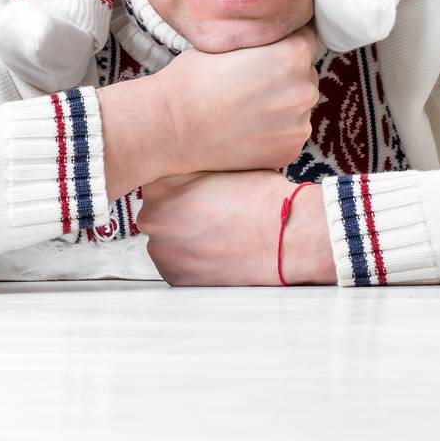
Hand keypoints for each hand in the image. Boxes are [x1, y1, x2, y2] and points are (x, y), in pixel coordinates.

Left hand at [137, 171, 333, 286]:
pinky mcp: (174, 278)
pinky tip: (214, 249)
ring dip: (181, 235)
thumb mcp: (221, 162)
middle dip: (177, 209)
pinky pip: (174, 263)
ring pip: (165, 237)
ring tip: (214, 231)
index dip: (179, 181)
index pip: (157, 177)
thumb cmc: (261, 197)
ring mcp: (162, 250)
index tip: (195, 186)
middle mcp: (154, 216)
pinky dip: (189, 258)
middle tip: (208, 210)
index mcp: (162, 182)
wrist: (285, 237)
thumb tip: (180, 162)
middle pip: (157, 208)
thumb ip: (192, 164)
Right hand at [157, 25, 319, 175]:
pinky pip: (290, 132)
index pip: (306, 39)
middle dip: (286, 75)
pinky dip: (275, 130)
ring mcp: (300, 123)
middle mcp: (304, 88)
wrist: (172, 126)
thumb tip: (280, 36)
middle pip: (305, 73)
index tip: (266, 53)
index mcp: (293, 53)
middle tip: (252, 81)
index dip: (285, 44)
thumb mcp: (232, 39)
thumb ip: (265, 39)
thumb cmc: (194, 77)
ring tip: (246, 107)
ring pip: (298, 105)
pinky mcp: (290, 150)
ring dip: (282, 104)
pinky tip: (247, 128)